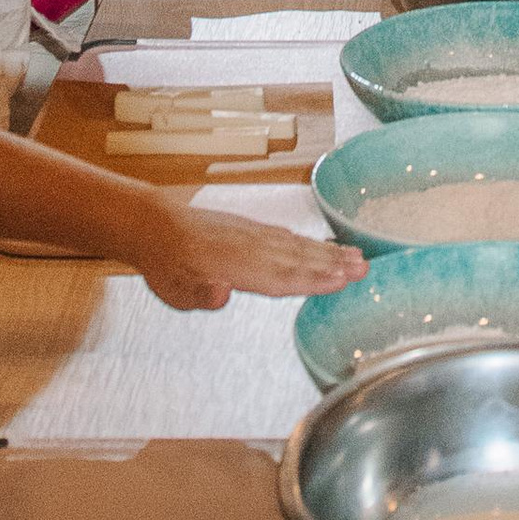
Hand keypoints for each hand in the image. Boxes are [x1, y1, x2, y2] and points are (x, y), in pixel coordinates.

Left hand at [137, 204, 364, 311]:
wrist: (152, 224)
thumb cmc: (164, 263)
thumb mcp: (172, 289)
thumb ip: (199, 294)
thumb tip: (222, 293)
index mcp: (234, 265)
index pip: (280, 276)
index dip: (313, 280)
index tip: (342, 281)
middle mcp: (250, 246)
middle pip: (298, 258)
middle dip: (333, 264)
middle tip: (366, 268)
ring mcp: (252, 235)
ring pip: (296, 245)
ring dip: (327, 251)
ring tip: (356, 255)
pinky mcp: (250, 229)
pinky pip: (286, 236)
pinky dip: (307, 241)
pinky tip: (321, 245)